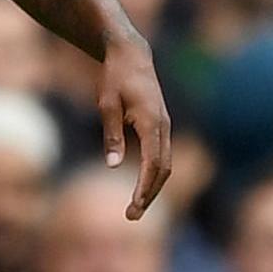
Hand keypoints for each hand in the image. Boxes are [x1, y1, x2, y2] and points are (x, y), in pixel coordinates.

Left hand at [98, 34, 171, 218]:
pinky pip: (162, 156)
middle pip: (163, 169)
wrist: (131, 54)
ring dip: (153, 188)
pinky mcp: (161, 126)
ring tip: (135, 208)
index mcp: (151, 121)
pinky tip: (142, 189)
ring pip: (165, 165)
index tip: (135, 206)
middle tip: (132, 217)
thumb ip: (111, 135)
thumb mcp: (106, 104)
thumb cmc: (115, 77)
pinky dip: (154, 176)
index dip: (146, 187)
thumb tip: (113, 166)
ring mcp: (165, 126)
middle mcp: (163, 126)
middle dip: (150, 195)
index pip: (153, 162)